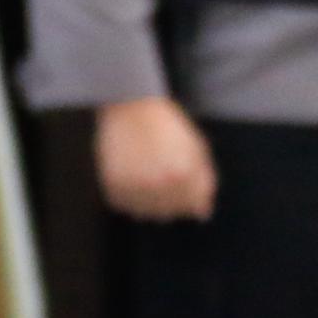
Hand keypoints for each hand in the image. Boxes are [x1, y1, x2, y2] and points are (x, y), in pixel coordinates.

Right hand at [96, 95, 216, 222]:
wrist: (129, 104)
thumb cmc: (167, 124)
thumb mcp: (196, 148)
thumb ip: (204, 182)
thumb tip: (202, 214)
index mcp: (184, 176)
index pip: (194, 207)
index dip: (189, 195)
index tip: (180, 179)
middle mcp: (160, 185)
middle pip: (169, 213)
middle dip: (169, 198)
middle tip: (159, 172)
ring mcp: (135, 187)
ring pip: (145, 214)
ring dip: (148, 201)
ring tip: (145, 174)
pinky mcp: (113, 186)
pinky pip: (123, 205)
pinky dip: (128, 196)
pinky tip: (130, 175)